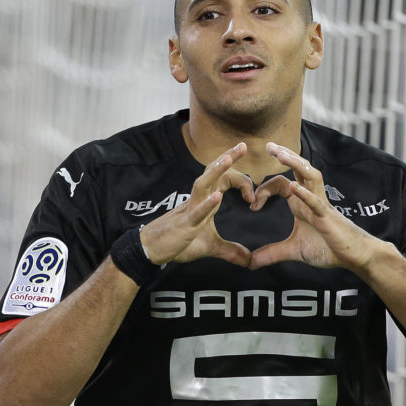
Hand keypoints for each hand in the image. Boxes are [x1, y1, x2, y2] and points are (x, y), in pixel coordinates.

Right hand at [139, 143, 253, 266]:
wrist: (152, 250)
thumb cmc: (179, 242)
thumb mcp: (210, 246)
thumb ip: (230, 250)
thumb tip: (248, 261)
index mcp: (205, 200)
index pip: (224, 180)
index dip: (240, 182)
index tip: (253, 196)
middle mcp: (198, 199)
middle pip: (213, 172)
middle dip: (227, 157)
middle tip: (242, 144)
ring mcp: (190, 209)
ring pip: (203, 184)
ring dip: (216, 171)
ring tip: (228, 159)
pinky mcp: (185, 224)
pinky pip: (196, 211)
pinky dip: (207, 204)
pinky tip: (217, 197)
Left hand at [249, 142, 379, 271]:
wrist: (354, 257)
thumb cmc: (328, 248)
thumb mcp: (293, 251)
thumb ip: (271, 254)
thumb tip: (249, 264)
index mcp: (301, 203)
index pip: (281, 184)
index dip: (264, 190)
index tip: (252, 205)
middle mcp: (311, 198)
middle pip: (299, 169)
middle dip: (285, 155)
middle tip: (269, 145)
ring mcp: (321, 205)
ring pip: (310, 176)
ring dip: (296, 164)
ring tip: (281, 154)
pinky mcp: (327, 218)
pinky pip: (316, 203)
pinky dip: (305, 195)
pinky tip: (294, 187)